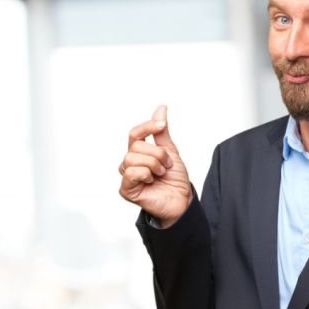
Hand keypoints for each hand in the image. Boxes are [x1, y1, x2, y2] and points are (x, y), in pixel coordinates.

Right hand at [119, 105, 191, 226]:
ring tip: (161, 174)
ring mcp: (126, 176)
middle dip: (158, 154)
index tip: (161, 125)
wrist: (182, 199)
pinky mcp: (126, 190)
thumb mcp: (170, 150)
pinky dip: (145, 174)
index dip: (147, 126)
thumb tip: (161, 108)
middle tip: (167, 165)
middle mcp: (130, 163)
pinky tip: (151, 182)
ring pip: (132, 158)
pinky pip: (130, 172)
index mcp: (139, 152)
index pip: (135, 133)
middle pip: (137, 146)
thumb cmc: (175, 178)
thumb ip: (162, 132)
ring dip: (153, 164)